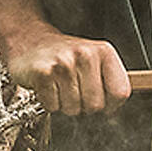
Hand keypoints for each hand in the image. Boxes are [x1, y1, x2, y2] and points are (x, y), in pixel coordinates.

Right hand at [2, 22, 130, 115]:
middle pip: (96, 105)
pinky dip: (49, 102)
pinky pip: (53, 106)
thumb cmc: (65, 56)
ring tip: (60, 85)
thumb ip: (110, 82)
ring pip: (73, 109)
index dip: (111, 105)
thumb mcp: (95, 60)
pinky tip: (48, 86)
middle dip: (84, 106)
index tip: (101, 100)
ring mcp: (64, 63)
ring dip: (64, 104)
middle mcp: (86, 55)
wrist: (31, 40)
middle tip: (73, 90)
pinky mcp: (43, 73)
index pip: (120, 93)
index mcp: (104, 52)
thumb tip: (114, 110)